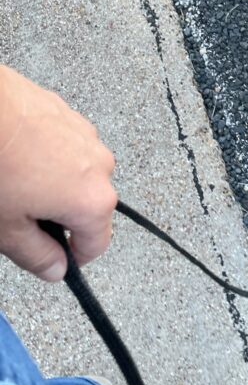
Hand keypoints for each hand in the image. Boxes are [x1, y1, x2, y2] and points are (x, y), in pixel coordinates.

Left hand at [0, 66, 116, 280]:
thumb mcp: (8, 228)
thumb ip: (37, 256)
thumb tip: (55, 269)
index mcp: (93, 201)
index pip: (96, 245)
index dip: (72, 256)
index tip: (54, 256)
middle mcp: (101, 167)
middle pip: (88, 206)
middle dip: (59, 214)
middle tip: (20, 214)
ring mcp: (88, 137)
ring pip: (77, 174)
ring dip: (54, 182)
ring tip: (16, 179)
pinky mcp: (70, 116)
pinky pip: (66, 147)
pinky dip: (48, 155)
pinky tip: (18, 154)